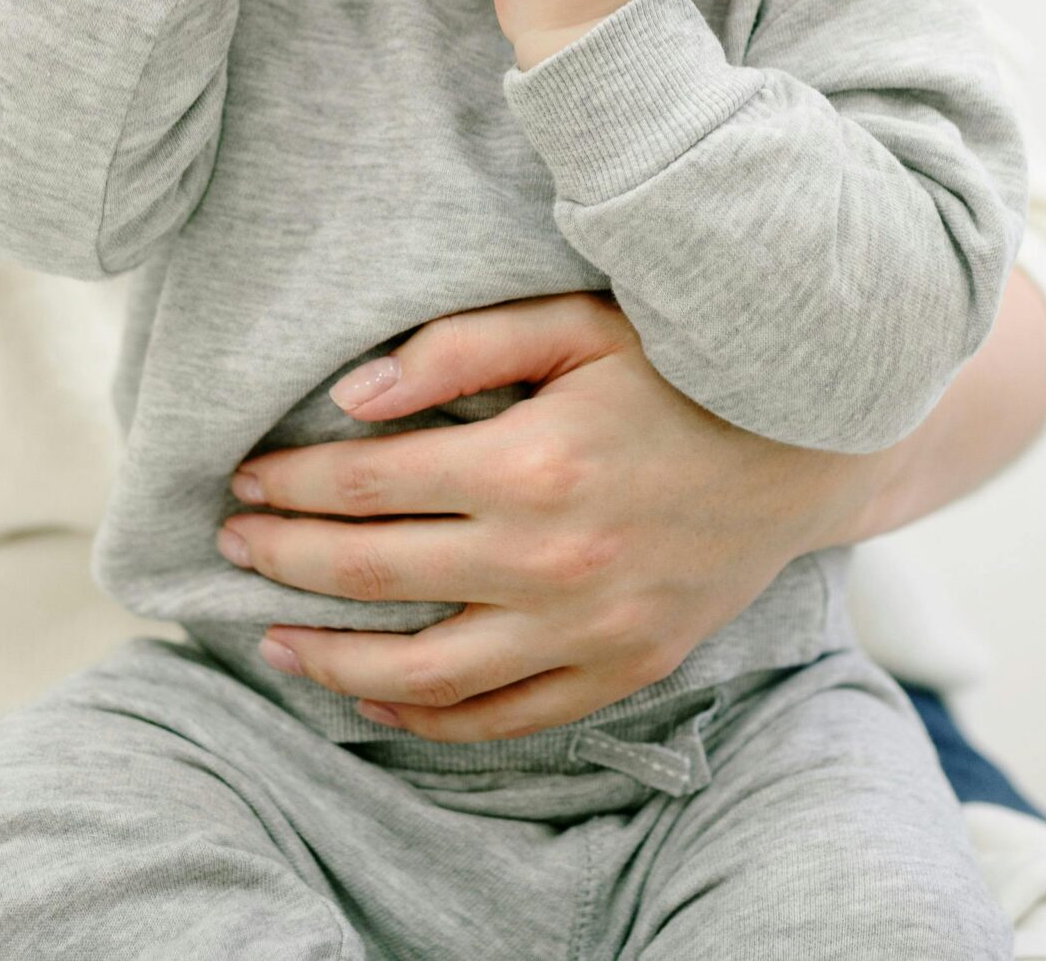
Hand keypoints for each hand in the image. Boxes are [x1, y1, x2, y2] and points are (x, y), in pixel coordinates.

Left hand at [214, 293, 882, 741]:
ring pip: (425, 672)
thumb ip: (458, 347)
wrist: (814, 445)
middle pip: (376, 575)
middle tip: (231, 548)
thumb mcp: (576, 323)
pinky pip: (506, 719)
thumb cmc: (685, 367)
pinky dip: (430, 721)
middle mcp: (552, 559)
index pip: (367, 485)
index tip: (243, 480)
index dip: (289, 486)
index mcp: (532, 462)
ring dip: (334, 662)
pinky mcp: (623, 670)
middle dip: (284, 562)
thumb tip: (347, 398)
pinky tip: (378, 701)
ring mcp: (589, 629)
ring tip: (276, 641)